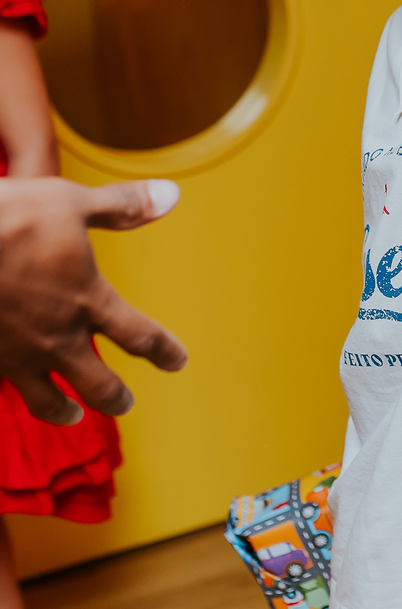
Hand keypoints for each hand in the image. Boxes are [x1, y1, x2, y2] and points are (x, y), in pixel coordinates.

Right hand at [0, 177, 186, 426]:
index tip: (177, 362)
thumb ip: (122, 206)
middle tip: (124, 404)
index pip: (140, 336)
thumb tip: (173, 194)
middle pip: (100, 386)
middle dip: (116, 398)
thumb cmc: (10, 217)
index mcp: (87, 300)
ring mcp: (17, 354)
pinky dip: (18, 396)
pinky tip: (17, 389)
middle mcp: (57, 337)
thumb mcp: (72, 201)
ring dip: (65, 411)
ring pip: (49, 402)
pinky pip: (7, 390)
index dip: (164, 352)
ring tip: (75, 414)